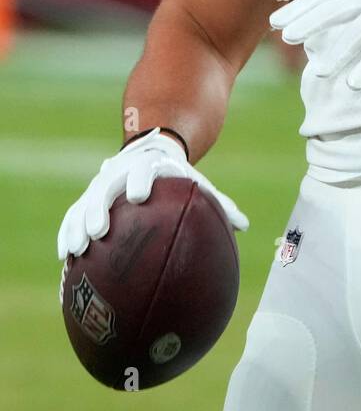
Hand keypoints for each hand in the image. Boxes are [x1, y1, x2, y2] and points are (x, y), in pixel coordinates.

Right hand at [56, 129, 248, 261]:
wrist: (149, 151)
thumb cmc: (177, 178)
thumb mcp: (197, 184)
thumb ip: (219, 203)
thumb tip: (244, 226)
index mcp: (149, 167)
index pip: (143, 169)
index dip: (140, 180)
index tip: (138, 196)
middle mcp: (119, 173)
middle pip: (105, 187)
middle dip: (99, 207)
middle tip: (99, 231)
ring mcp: (100, 185)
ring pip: (83, 203)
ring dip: (77, 226)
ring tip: (75, 251)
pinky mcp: (87, 198)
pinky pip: (72, 215)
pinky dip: (67, 233)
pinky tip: (65, 259)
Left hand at [269, 0, 360, 89]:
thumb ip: (351, 2)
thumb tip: (319, 18)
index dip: (299, 8)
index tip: (275, 21)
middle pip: (333, 10)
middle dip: (308, 24)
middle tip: (284, 37)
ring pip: (358, 33)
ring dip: (337, 53)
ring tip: (317, 72)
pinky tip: (354, 84)